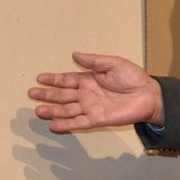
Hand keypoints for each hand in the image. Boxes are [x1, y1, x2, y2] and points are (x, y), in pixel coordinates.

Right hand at [28, 51, 163, 132]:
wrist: (148, 95)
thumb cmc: (132, 77)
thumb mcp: (113, 63)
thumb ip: (93, 61)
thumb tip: (74, 54)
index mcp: (89, 79)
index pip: (66, 79)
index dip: (53, 79)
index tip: (39, 78)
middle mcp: (86, 94)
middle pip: (62, 95)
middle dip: (47, 94)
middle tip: (31, 93)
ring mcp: (90, 107)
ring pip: (67, 110)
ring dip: (53, 110)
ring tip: (38, 110)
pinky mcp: (97, 119)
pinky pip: (78, 122)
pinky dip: (66, 125)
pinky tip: (54, 125)